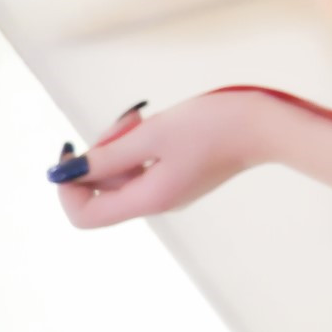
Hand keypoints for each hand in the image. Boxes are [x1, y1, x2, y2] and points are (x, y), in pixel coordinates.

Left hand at [49, 92, 278, 228]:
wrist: (269, 125)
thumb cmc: (215, 126)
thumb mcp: (154, 134)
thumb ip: (106, 155)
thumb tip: (63, 174)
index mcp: (149, 198)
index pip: (85, 214)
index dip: (69, 186)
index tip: (73, 152)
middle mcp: (158, 202)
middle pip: (104, 191)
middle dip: (99, 155)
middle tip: (125, 121)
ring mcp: (172, 190)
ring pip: (123, 177)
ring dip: (120, 146)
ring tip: (141, 116)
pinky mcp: (184, 175)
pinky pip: (145, 168)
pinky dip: (140, 147)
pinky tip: (156, 124)